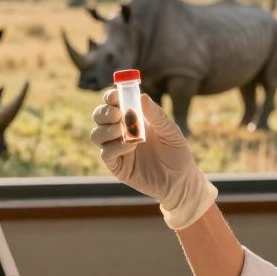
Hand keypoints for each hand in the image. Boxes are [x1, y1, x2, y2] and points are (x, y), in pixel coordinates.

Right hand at [90, 89, 216, 229]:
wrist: (180, 180)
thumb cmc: (176, 152)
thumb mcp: (169, 130)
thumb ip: (156, 114)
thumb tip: (142, 96)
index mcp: (132, 117)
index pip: (113, 103)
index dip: (111, 97)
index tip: (116, 96)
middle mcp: (120, 131)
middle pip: (99, 116)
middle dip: (105, 112)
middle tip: (119, 114)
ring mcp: (117, 148)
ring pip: (96, 134)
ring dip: (107, 129)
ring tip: (124, 131)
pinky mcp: (116, 165)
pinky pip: (105, 153)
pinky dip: (114, 147)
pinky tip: (131, 146)